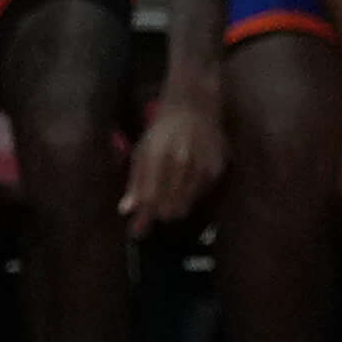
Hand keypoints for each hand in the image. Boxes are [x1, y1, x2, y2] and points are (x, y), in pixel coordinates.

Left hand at [122, 87, 225, 228]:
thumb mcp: (143, 151)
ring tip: (168, 195)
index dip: (142, 220)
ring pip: (185, 207)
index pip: (150, 199)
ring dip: (174, 207)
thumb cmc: (163, 131)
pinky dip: (189, 196)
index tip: (136, 233)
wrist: (194, 107)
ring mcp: (201, 166)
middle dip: (158, 214)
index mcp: (158, 156)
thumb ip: (135, 182)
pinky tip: (185, 182)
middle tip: (153, 211)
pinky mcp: (216, 170)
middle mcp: (182, 162)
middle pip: (169, 210)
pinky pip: (199, 197)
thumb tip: (126, 211)